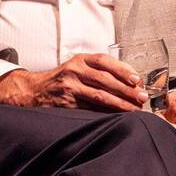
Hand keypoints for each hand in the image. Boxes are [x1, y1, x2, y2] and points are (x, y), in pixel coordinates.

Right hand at [0, 53, 147, 110]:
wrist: (34, 91)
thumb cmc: (61, 80)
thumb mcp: (76, 67)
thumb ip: (98, 70)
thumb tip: (131, 81)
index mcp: (79, 60)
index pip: (104, 61)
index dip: (123, 70)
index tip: (137, 79)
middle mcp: (73, 71)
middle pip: (105, 79)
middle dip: (126, 89)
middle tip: (141, 97)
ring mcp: (69, 87)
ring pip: (100, 95)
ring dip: (120, 103)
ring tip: (134, 109)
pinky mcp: (66, 103)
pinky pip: (91, 108)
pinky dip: (106, 112)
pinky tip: (117, 115)